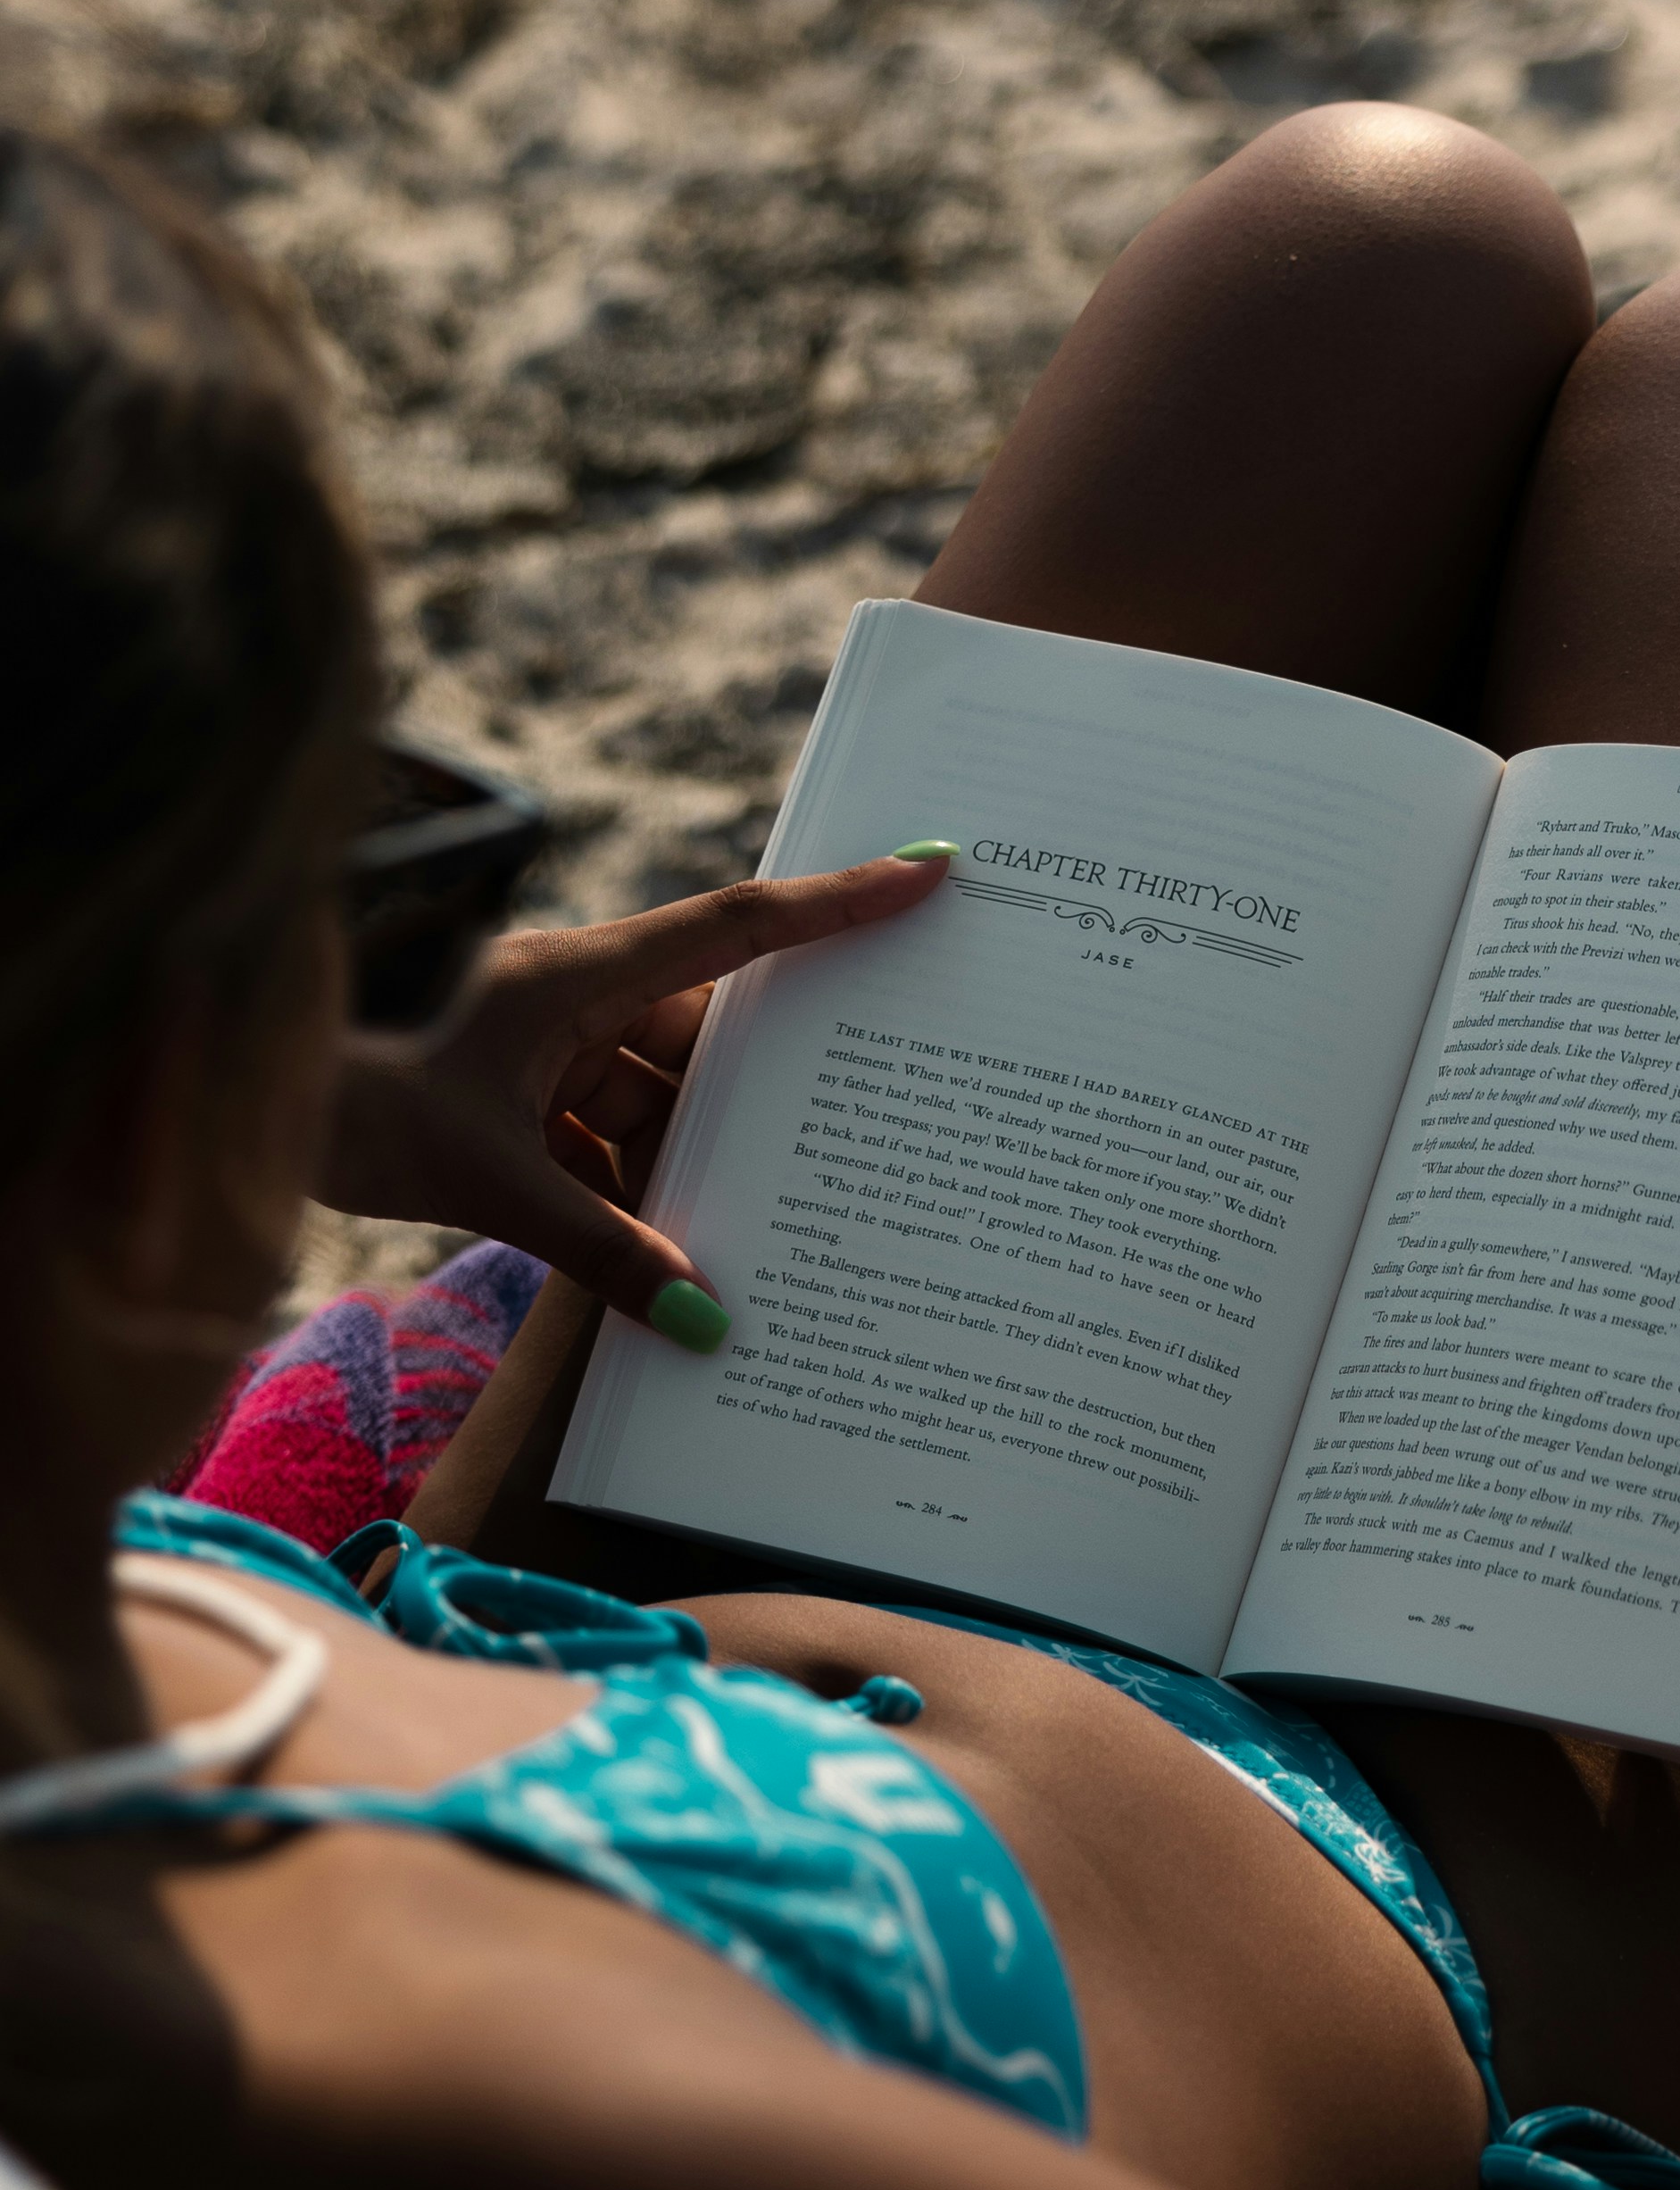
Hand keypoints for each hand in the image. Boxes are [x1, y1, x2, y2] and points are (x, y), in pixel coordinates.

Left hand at [320, 851, 951, 1335]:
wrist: (241, 1105)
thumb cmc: (354, 1108)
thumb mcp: (494, 1182)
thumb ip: (604, 1253)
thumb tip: (702, 1320)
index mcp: (576, 974)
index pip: (736, 928)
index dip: (839, 901)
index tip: (928, 868)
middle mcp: (570, 996)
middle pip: (705, 1035)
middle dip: (766, 1091)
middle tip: (861, 1118)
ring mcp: (543, 1045)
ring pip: (656, 1098)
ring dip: (690, 1165)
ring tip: (755, 1229)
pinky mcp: (519, 1097)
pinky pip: (605, 1140)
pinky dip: (634, 1195)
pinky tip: (667, 1261)